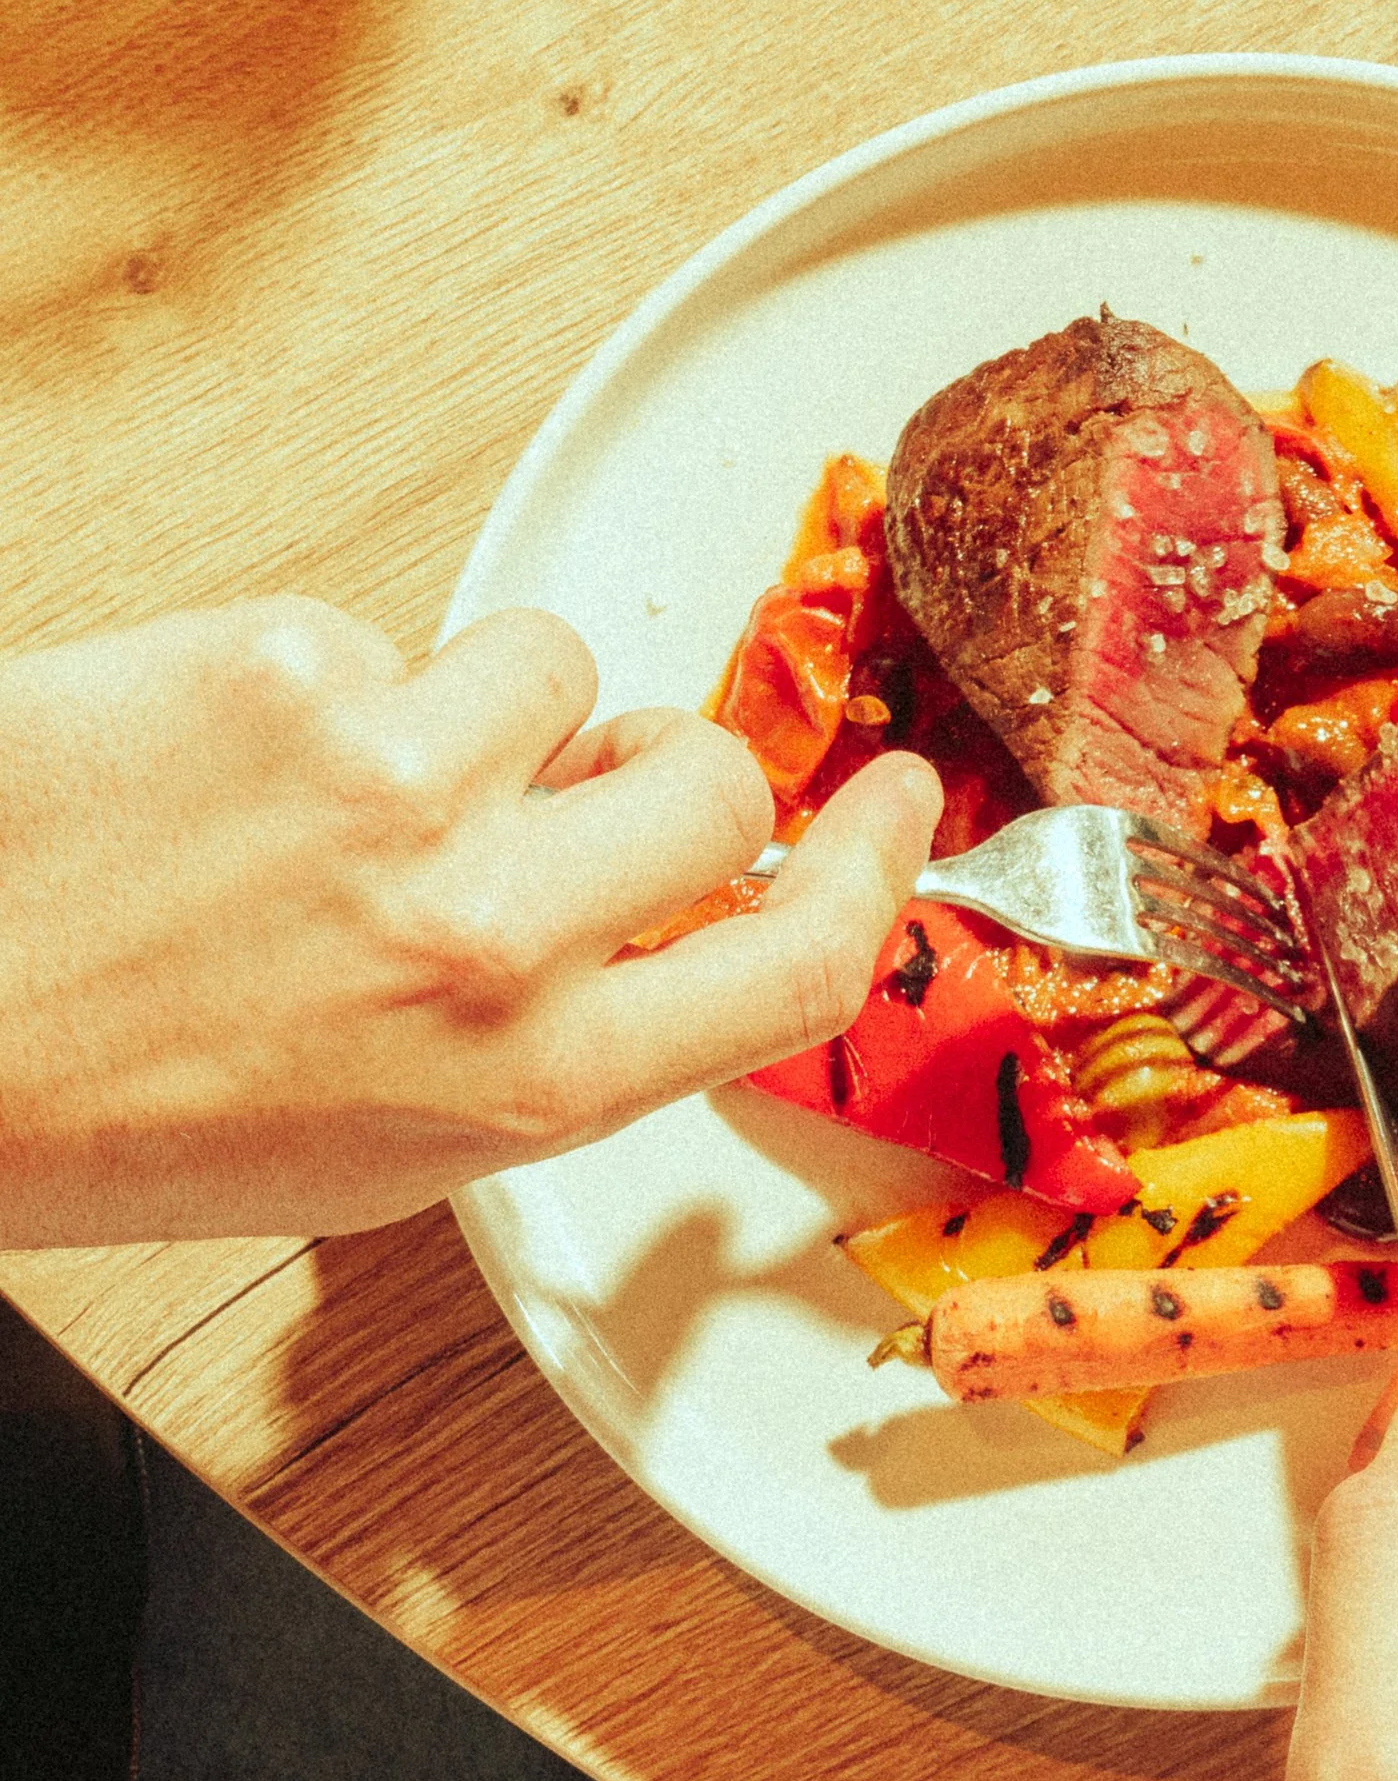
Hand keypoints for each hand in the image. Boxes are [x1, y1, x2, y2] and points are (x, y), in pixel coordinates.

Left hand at [0, 598, 940, 1243]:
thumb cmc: (121, 1111)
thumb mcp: (389, 1146)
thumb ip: (554, 1042)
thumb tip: (654, 928)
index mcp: (530, 1082)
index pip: (801, 964)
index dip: (874, 869)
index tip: (895, 805)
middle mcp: (484, 939)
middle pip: (711, 781)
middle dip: (665, 764)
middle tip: (591, 779)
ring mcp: (394, 788)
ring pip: (554, 670)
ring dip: (485, 710)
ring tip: (347, 783)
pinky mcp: (290, 668)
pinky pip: (388, 634)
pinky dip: (329, 681)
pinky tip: (237, 757)